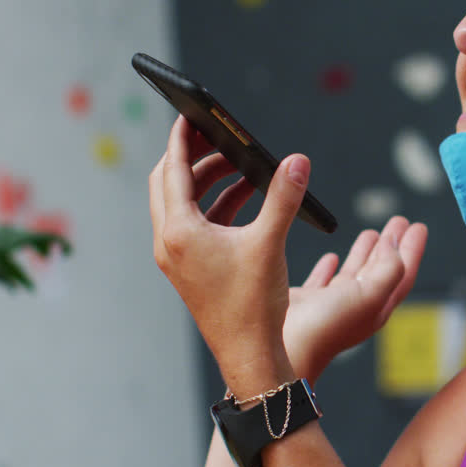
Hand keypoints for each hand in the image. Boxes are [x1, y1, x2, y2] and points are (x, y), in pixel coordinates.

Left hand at [149, 116, 305, 379]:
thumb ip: (284, 196)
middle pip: (169, 182)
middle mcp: (169, 243)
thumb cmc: (254, 303)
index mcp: (179, 232)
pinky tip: (247, 200)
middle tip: (219, 137)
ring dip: (207, 181)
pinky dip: (215, 206)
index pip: (171, 169)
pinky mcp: (189, 269)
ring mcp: (176, 258)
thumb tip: (297, 161)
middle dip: (193, 156)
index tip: (189, 112)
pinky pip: (193, 224)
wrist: (248, 354)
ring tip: (242, 168)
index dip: (181, 137)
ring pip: (181, 204)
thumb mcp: (271, 243)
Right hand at [284, 216, 427, 378]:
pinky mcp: (306, 304)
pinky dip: (328, 268)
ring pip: (354, 273)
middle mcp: (357, 306)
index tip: (418, 225)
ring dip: (364, 252)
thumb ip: (387, 268)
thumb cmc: (327, 327)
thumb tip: (394, 242)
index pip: (402, 272)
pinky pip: (322, 281)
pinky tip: (330, 257)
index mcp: (377, 306)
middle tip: (398, 220)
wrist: (283, 351)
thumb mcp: (369, 295)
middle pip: (381, 269)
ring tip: (371, 232)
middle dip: (391, 244)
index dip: (411, 249)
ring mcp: (331, 306)